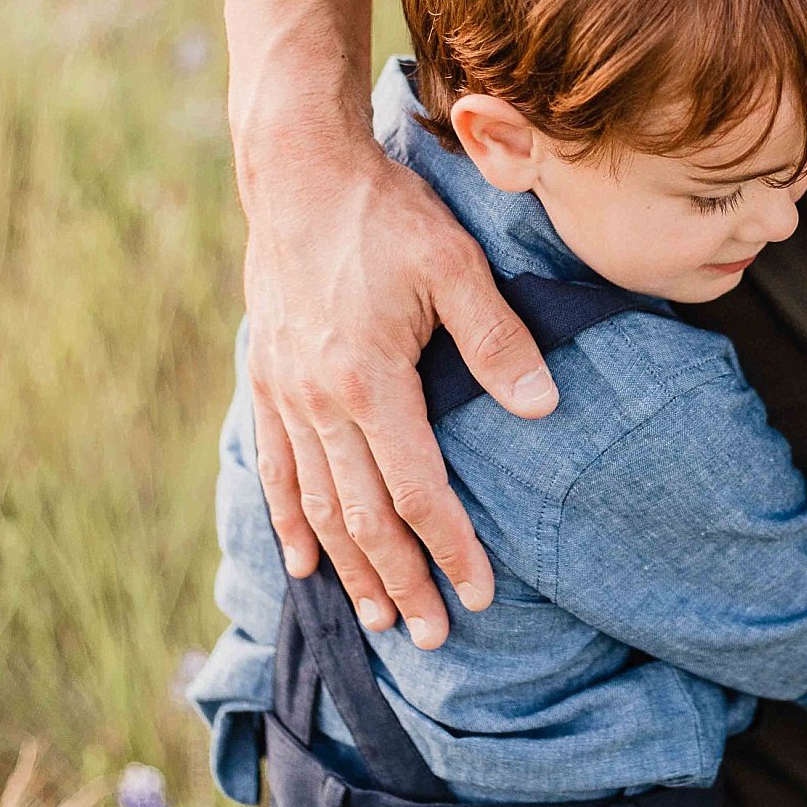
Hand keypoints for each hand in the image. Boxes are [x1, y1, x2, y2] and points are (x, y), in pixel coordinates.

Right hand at [241, 132, 558, 646]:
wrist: (298, 171)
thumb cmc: (385, 213)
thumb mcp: (456, 264)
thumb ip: (498, 340)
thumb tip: (542, 407)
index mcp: (368, 382)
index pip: (416, 490)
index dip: (449, 547)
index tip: (479, 592)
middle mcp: (318, 401)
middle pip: (362, 516)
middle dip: (401, 580)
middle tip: (432, 636)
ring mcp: (283, 394)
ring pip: (316, 504)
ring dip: (348, 568)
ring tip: (379, 618)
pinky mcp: (265, 379)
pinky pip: (277, 468)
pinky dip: (290, 521)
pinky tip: (305, 561)